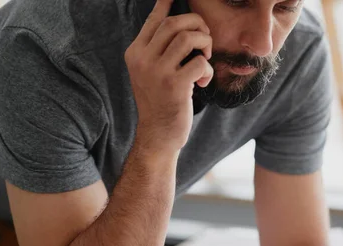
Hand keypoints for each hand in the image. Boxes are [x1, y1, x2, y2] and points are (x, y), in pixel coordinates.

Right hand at [124, 0, 213, 153]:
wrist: (158, 135)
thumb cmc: (160, 102)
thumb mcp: (150, 73)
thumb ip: (158, 51)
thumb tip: (174, 24)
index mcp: (135, 53)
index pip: (154, 20)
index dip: (166, 4)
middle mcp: (142, 59)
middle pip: (174, 23)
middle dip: (197, 25)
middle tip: (205, 41)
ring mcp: (157, 72)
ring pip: (187, 38)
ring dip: (204, 43)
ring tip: (205, 58)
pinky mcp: (174, 86)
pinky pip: (199, 62)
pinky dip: (207, 69)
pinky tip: (203, 82)